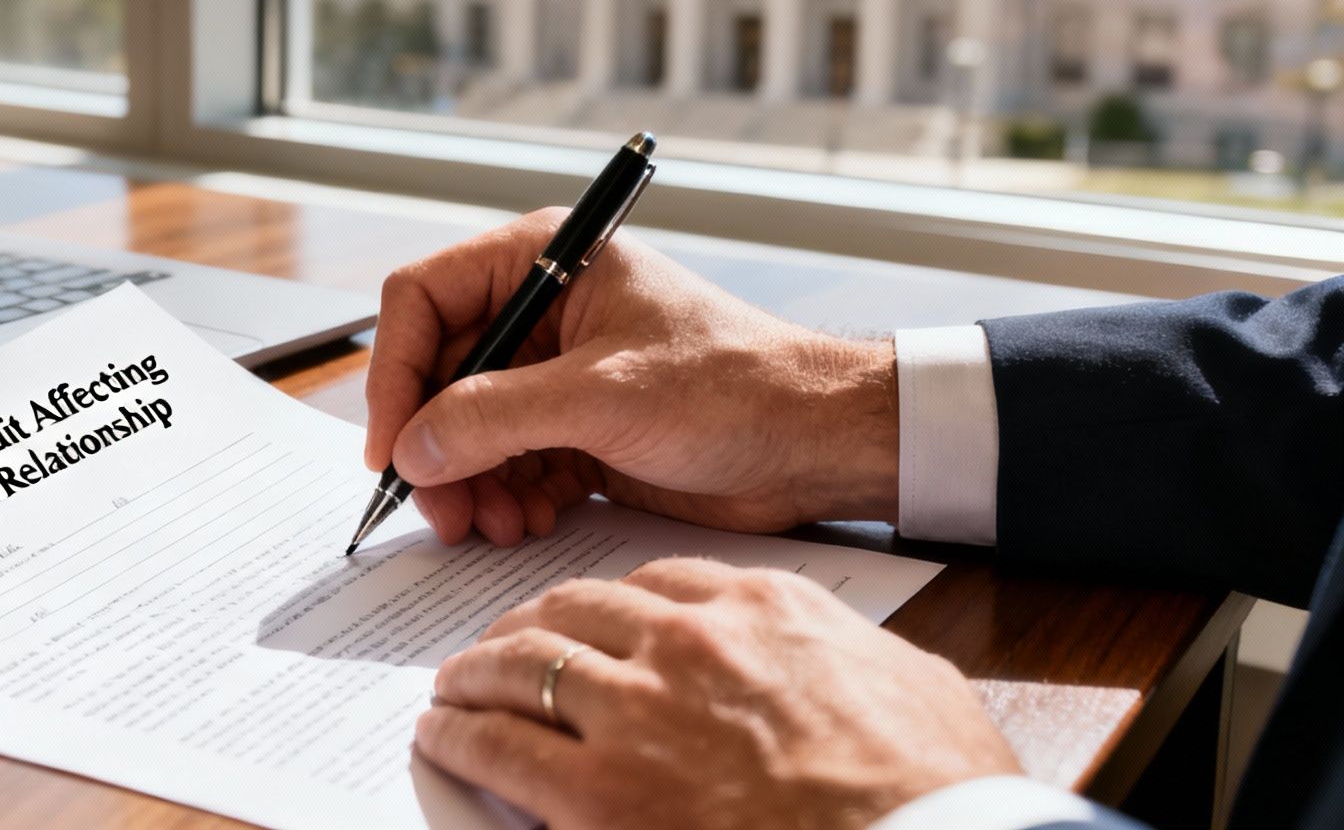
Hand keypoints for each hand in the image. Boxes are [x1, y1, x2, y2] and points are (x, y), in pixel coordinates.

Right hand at [364, 210, 899, 545]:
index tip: (392, 443)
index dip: (395, 371)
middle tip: (438, 507)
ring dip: (467, 482)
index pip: (424, 299)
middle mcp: (540, 311)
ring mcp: (555, 374)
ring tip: (490, 524)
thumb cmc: (736, 386)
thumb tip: (411, 448)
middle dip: (433, 445)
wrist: (818, 444)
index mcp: (544, 259)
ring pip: (465, 429)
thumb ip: (495, 417)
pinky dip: (503, 499)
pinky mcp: (576, 431)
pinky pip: (506, 464)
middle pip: (437, 374)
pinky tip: (526, 523)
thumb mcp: (604, 396)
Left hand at [416, 558, 1020, 829]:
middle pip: (570, 611)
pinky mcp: (600, 795)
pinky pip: (498, 748)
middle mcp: (687, 645)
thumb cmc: (938, 789)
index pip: (652, 583)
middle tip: (496, 647)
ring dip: (474, 674)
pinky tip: (440, 737)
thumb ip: (850, 660)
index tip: (579, 618)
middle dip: (522, 627)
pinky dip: (457, 738)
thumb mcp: (913, 688)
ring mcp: (638, 714)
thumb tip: (845, 667)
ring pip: (520, 666)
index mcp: (762, 609)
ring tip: (452, 687)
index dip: (600, 602)